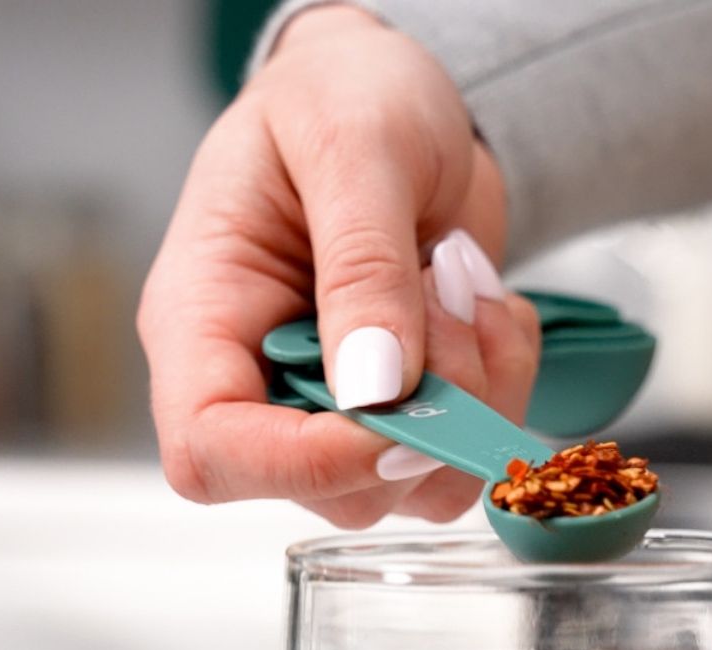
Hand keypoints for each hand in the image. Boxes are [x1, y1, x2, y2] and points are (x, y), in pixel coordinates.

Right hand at [137, 6, 538, 525]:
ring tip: (465, 290)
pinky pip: (469, 453)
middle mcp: (266, 383)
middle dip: (422, 414)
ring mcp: (342, 408)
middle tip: (444, 297)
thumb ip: (361, 266)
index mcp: (205, 319)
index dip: (304, 464)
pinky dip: (506, 387)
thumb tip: (375, 388)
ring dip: (477, 397)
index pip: (213, 452)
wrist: (407, 104)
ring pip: (415, 487)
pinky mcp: (409, 410)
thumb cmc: (346, 97)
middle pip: (332, 490)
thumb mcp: (351, 146)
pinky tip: (485, 308)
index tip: (395, 409)